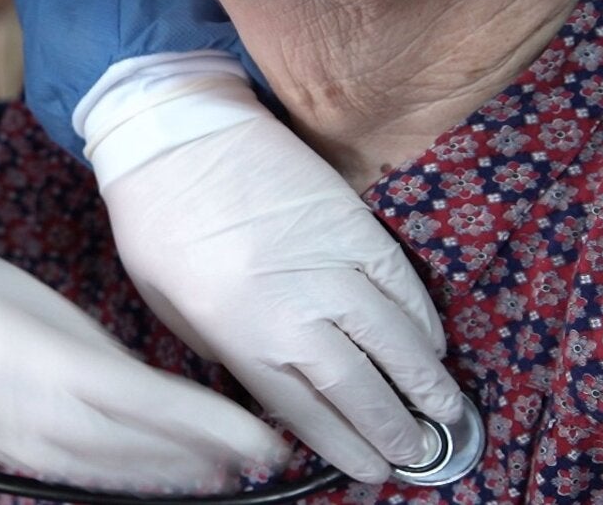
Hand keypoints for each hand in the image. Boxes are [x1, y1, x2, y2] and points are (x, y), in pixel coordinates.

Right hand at [0, 212, 287, 491]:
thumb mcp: (24, 292)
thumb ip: (85, 342)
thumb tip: (141, 383)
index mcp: (30, 355)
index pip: (139, 401)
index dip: (204, 426)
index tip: (257, 436)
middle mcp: (15, 409)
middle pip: (124, 448)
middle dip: (195, 459)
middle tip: (256, 463)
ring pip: (93, 470)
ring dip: (158, 475)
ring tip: (214, 476)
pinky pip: (55, 470)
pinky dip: (105, 475)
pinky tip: (139, 474)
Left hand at [84, 62, 461, 483]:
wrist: (174, 133)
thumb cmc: (158, 220)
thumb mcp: (171, 306)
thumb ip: (227, 351)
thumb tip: (275, 384)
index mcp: (239, 337)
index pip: (307, 412)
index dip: (346, 446)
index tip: (372, 468)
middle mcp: (291, 310)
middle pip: (358, 387)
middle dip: (394, 428)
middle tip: (418, 452)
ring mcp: (328, 265)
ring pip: (393, 340)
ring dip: (425, 381)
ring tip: (444, 411)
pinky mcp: (352, 223)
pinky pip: (401, 282)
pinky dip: (423, 317)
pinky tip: (434, 343)